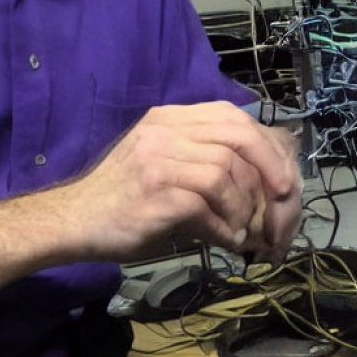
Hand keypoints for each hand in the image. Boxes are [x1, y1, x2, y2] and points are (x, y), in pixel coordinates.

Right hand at [69, 101, 301, 262]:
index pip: (230, 114)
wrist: (75, 219)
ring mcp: (158, 159)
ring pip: (225, 173)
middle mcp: (164, 131)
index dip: (263, 143)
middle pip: (236, 136)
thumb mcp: (160, 160)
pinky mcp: (155, 193)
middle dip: (267, 169)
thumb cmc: (122, 195)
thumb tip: (258, 176)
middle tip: (281, 198)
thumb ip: (200, 156)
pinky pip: (207, 207)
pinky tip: (225, 241)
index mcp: (168, 118)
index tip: (280, 173)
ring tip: (241, 229)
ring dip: (243, 208)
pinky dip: (225, 228)